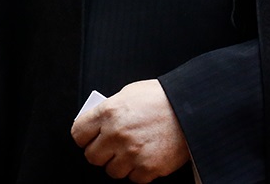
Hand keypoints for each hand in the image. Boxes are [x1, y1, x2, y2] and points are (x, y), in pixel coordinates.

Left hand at [71, 79, 188, 182]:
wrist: (191, 108)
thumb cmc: (160, 98)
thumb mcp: (128, 94)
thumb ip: (109, 111)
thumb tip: (96, 124)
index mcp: (108, 112)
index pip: (78, 134)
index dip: (84, 137)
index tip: (89, 138)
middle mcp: (116, 134)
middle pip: (92, 157)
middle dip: (101, 152)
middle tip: (111, 147)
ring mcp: (132, 153)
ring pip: (112, 171)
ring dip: (119, 164)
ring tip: (131, 151)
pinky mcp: (148, 168)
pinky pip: (133, 178)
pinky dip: (138, 171)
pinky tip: (146, 156)